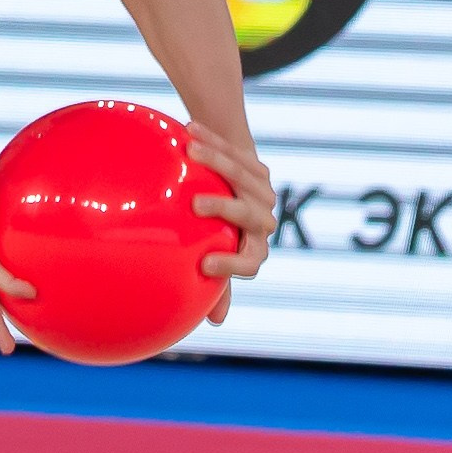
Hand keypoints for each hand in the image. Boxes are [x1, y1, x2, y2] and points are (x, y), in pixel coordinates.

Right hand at [188, 121, 275, 323]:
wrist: (234, 187)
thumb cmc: (216, 231)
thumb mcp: (214, 254)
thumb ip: (217, 283)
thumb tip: (213, 324)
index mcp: (254, 248)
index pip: (252, 261)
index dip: (234, 266)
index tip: (205, 265)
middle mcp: (264, 219)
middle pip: (250, 213)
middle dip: (227, 208)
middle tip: (197, 204)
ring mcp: (263, 190)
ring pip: (241, 173)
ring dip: (217, 161)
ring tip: (189, 150)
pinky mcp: (256, 165)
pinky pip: (233, 150)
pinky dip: (211, 140)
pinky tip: (187, 129)